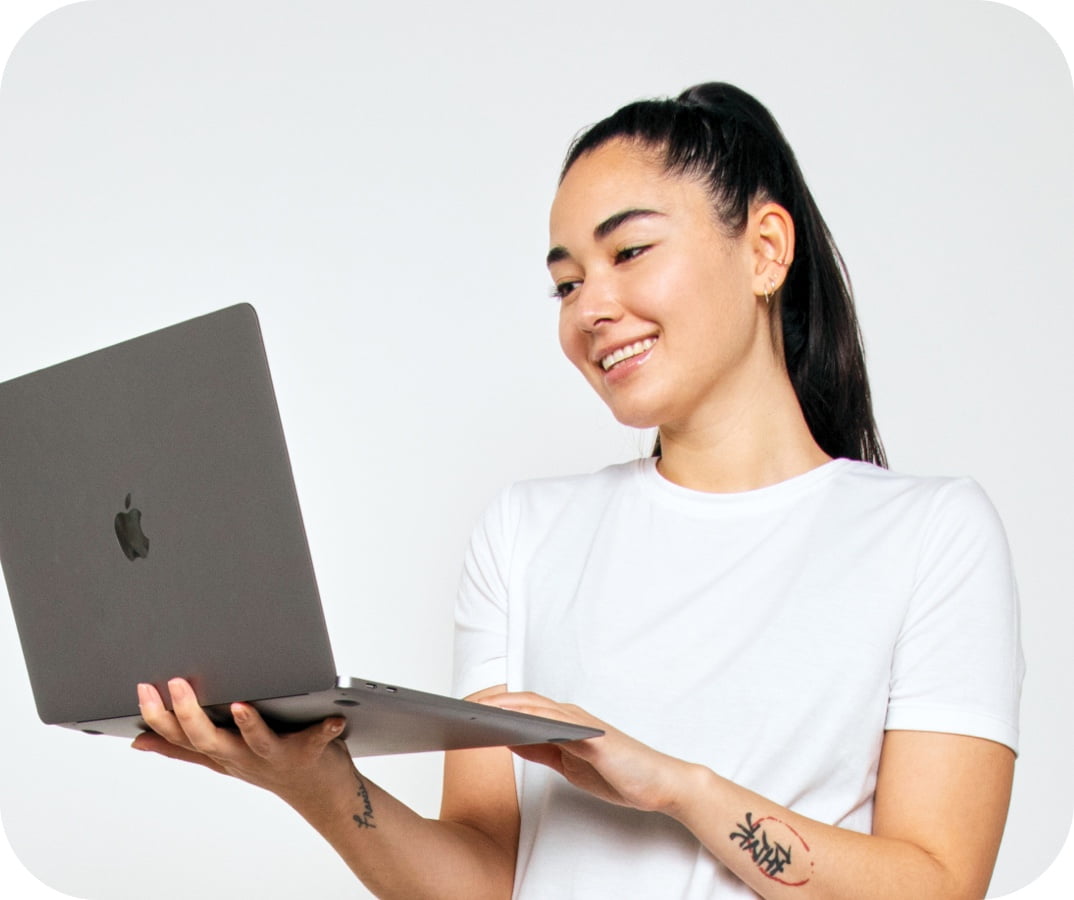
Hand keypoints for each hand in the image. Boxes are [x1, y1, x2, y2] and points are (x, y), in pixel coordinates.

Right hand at [132, 678, 354, 812]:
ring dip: (248, 726)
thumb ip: (184, 748)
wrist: (320, 792)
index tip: (143, 688)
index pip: (180, 736)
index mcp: (221, 751)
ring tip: (240, 705)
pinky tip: (333, 718)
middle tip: (176, 684)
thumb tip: (140, 740)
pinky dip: (324, 730)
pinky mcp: (309, 753)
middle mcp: (242, 756)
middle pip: (209, 740)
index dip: (158, 716)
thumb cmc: (270, 764)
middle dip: (189, 714)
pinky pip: (317, 741)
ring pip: (256, 743)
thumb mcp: (222, 758)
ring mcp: (275, 757)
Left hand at [476, 691, 697, 815]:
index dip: (496, 705)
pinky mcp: (593, 737)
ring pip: (537, 708)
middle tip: (463, 708)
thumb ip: (542, 749)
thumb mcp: (569, 764)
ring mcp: (583, 724)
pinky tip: (514, 725)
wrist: (658, 783)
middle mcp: (572, 717)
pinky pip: (559, 725)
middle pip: (525, 701)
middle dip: (493, 703)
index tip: (467, 710)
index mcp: (566, 723)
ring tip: (478, 713)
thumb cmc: (616, 773)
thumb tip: (509, 738)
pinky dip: (534, 720)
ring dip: (507, 707)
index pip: (524, 707)